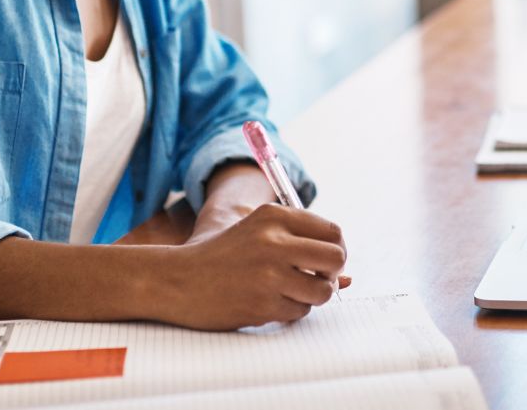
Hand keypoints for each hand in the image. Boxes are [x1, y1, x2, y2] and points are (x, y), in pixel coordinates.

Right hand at [155, 204, 349, 329]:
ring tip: (290, 292)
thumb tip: (349, 277)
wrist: (177, 280)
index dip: (337, 250)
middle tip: (318, 279)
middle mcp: (274, 241)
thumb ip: (302, 245)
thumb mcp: (258, 234)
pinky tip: (269, 302)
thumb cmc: (222, 257)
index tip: (326, 261)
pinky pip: (299, 311)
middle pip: (336, 258)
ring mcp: (268, 273)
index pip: (333, 231)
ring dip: (312, 296)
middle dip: (333, 274)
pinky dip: (290, 311)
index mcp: (274, 216)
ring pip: (322, 290)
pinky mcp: (262, 303)